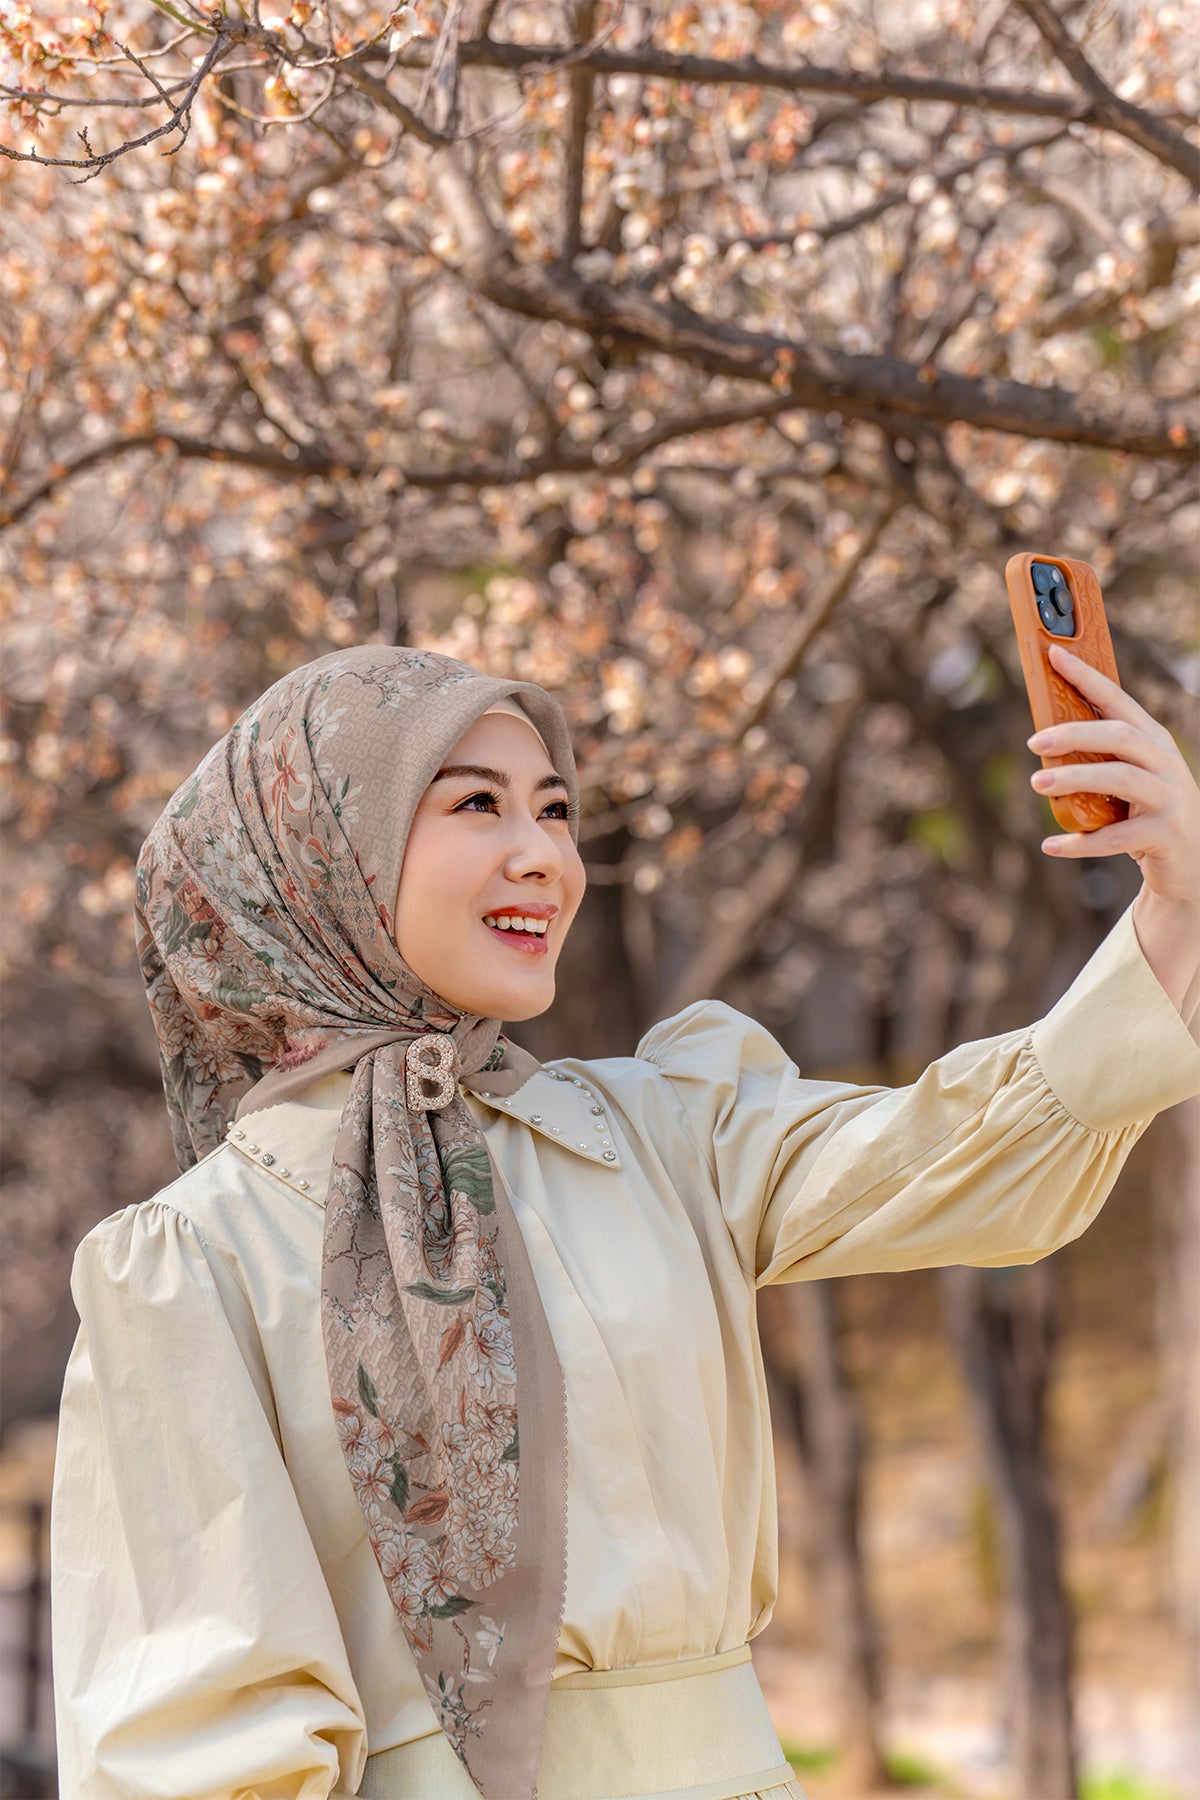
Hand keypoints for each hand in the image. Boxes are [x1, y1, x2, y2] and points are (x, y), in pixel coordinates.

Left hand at [1026, 643, 1199, 909]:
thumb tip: (1043, 739)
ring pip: (1120, 778)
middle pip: (1119, 736)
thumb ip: (1100, 757)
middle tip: (1034, 741)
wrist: (1192, 859)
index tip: (1053, 654)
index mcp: (1153, 739)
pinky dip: (1081, 842)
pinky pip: (1116, 837)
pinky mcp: (1165, 834)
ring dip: (1075, 780)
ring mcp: (1169, 797)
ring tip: (1036, 783)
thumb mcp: (1130, 775)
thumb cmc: (1148, 810)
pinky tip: (1051, 845)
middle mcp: (1165, 762)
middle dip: (1075, 733)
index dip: (1086, 676)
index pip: (1117, 699)